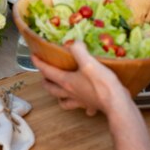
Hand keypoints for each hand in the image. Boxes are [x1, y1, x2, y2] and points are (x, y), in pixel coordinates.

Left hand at [33, 42, 149, 149]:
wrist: (116, 103)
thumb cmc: (102, 83)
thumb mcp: (89, 62)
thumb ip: (78, 50)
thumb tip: (72, 43)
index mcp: (67, 81)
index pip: (48, 71)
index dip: (39, 63)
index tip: (33, 56)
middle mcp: (70, 93)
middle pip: (51, 89)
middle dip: (46, 81)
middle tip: (45, 74)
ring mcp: (80, 101)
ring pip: (63, 101)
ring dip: (59, 96)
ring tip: (59, 90)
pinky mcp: (91, 105)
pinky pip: (82, 107)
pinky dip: (81, 105)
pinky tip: (84, 102)